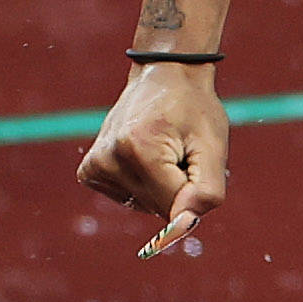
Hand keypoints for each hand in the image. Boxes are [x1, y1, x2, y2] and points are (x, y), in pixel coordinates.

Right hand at [76, 62, 230, 256]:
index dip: (195, 188)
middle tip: (178, 150)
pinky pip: (128, 199)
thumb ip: (207, 190)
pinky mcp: (89, 172)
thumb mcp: (213, 145)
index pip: (176, 205)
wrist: (163, 76)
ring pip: (144, 206)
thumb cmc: (193, 109)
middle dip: (178, 187)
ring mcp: (95, 166)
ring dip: (161, 186)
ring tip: (161, 149)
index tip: (193, 157)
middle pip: (159, 208)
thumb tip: (182, 225)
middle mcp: (109, 158)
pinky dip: (143, 185)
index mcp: (139, 149)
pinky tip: (143, 155)